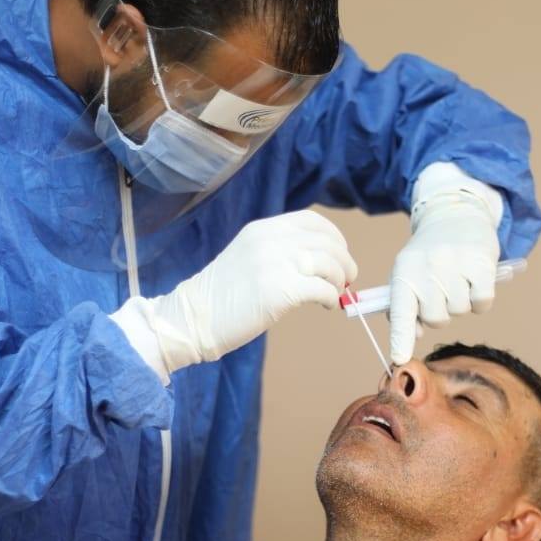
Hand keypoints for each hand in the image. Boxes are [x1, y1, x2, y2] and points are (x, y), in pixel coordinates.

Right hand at [140, 210, 357, 372]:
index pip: (312, 222)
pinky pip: (323, 289)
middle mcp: (271, 240)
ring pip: (331, 264)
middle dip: (345, 262)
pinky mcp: (280, 291)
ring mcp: (275, 264)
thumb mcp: (248, 257)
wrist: (193, 318)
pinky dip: (331, 298)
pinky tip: (326, 305)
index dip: (335, 237)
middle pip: (328, 243)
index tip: (340, 255)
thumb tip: (320, 262)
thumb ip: (278, 252)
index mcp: (263, 229)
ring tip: (334, 294)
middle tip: (347, 280)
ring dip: (339, 281)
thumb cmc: (221, 296)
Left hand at [388, 183, 500, 364]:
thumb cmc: (429, 255)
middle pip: (436, 319)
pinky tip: (475, 280)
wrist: (455, 215)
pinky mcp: (481, 264)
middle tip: (442, 288)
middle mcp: (427, 268)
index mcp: (404, 273)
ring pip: (460, 311)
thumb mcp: (409, 273)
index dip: (401, 338)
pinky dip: (480, 298)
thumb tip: (415, 334)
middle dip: (440, 311)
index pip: (401, 312)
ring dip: (461, 302)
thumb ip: (406, 306)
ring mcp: (454, 265)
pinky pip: (481, 303)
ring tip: (457, 278)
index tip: (399, 359)